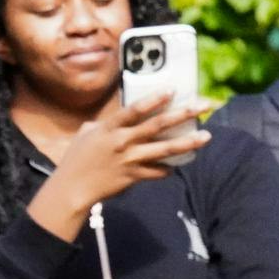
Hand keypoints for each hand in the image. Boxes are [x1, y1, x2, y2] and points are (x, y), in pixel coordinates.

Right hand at [27, 91, 210, 238]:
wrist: (72, 188)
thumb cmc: (76, 159)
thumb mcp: (87, 134)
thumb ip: (105, 123)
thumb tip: (120, 117)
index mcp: (109, 128)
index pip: (134, 109)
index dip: (154, 99)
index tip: (173, 90)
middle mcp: (122, 141)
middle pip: (158, 125)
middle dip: (183, 114)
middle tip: (204, 106)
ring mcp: (130, 159)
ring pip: (165, 149)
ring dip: (188, 143)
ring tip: (206, 136)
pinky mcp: (134, 176)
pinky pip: (158, 171)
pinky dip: (168, 168)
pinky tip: (176, 165)